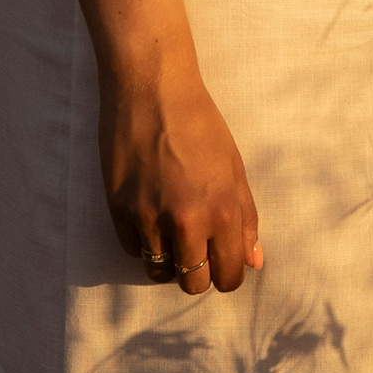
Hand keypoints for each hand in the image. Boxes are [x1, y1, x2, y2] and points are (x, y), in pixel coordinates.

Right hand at [98, 50, 262, 295]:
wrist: (151, 89)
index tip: (220, 262)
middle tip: (194, 249)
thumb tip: (253, 261)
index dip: (227, 274)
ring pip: (159, 271)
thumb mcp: (234, 168)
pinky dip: (142, 242)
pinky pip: (132, 249)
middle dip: (197, 273)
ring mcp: (149, 217)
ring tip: (169, 230)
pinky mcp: (119, 209)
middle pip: (193, 284)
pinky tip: (148, 215)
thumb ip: (246, 219)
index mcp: (222, 211)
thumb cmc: (199, 122)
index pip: (229, 276)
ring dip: (168, 259)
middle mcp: (186, 221)